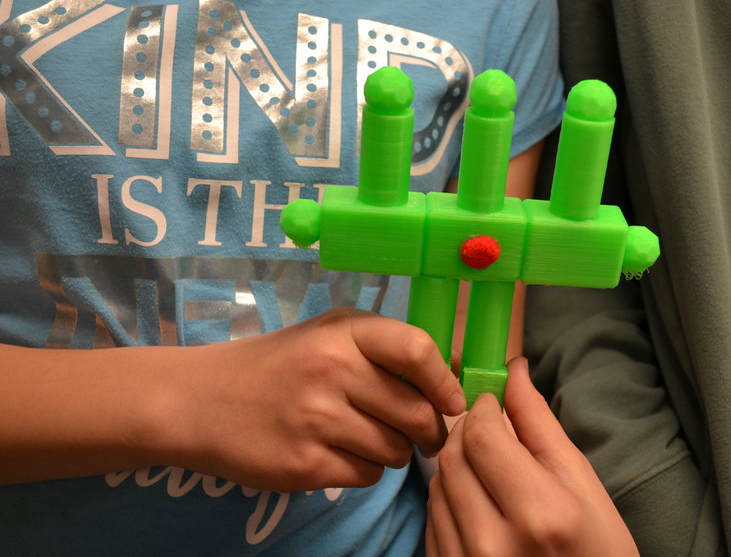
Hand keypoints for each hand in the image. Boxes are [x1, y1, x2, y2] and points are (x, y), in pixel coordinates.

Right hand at [169, 307, 466, 491]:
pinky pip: (367, 475)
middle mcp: (331, 370)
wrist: (201, 400)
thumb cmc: (280, 364)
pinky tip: (340, 453)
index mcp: (343, 332)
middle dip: (431, 430)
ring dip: (395, 451)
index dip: (444, 381)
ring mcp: (316, 419)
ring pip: (396, 450)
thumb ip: (385, 347)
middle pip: (416, 413)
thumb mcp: (329, 335)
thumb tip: (451, 375)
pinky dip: (366, 470)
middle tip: (425, 434)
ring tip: (369, 437)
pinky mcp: (304, 463)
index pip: (417, 349)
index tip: (452, 401)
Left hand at [426, 357, 637, 555]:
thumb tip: (512, 371)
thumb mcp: (583, 485)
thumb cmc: (599, 550)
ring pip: (438, 484)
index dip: (483, 407)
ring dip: (457, 462)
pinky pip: (433, 518)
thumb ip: (540, 425)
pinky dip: (450, 496)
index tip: (494, 402)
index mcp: (540, 512)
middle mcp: (495, 543)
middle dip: (467, 430)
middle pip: (453, 456)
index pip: (481, 435)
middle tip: (489, 428)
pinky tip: (478, 499)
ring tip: (488, 466)